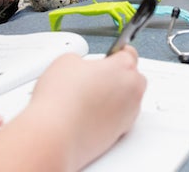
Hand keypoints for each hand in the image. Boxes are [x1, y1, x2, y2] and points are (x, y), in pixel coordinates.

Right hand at [27, 47, 145, 169]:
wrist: (55, 135)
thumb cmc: (61, 101)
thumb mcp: (67, 61)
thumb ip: (83, 60)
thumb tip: (83, 67)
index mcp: (124, 67)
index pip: (129, 53)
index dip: (116, 53)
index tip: (110, 55)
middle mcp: (132, 90)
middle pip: (133, 77)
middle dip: (119, 75)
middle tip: (96, 77)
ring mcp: (129, 113)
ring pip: (129, 99)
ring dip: (116, 96)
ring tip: (89, 98)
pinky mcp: (121, 133)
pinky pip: (121, 117)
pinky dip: (110, 114)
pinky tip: (90, 113)